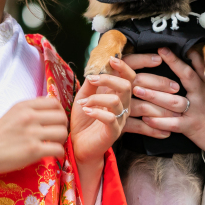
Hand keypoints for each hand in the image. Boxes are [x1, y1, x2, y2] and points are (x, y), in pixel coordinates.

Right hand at [0, 98, 67, 200]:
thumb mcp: (13, 114)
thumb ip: (30, 110)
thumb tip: (51, 110)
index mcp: (24, 106)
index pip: (54, 103)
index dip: (59, 113)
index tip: (56, 122)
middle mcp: (29, 116)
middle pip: (62, 117)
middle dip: (62, 127)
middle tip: (57, 136)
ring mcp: (32, 133)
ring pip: (62, 133)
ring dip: (61, 141)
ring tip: (54, 145)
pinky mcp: (33, 150)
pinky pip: (58, 149)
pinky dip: (59, 154)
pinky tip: (53, 156)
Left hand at [70, 57, 134, 204]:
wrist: (76, 144)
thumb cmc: (81, 121)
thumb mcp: (83, 97)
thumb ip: (90, 86)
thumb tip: (94, 72)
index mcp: (116, 96)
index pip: (128, 78)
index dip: (124, 67)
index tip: (111, 59)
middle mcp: (122, 107)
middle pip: (126, 86)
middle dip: (108, 79)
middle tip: (92, 80)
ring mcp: (119, 120)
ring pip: (116, 101)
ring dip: (96, 98)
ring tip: (82, 103)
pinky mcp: (113, 133)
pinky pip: (110, 118)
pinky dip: (97, 111)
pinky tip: (86, 110)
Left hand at [134, 48, 204, 195]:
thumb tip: (199, 61)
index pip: (198, 65)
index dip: (186, 53)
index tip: (171, 44)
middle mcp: (202, 95)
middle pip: (185, 76)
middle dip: (170, 63)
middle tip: (153, 54)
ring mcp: (196, 111)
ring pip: (172, 101)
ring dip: (153, 95)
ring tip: (137, 90)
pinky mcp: (191, 127)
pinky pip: (172, 124)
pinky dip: (158, 121)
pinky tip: (145, 118)